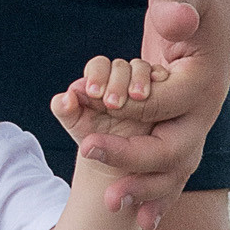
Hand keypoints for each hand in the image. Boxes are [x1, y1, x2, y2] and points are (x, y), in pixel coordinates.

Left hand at [51, 55, 170, 144]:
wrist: (120, 164)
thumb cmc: (95, 141)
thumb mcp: (77, 127)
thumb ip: (65, 110)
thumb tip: (65, 97)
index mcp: (100, 81)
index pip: (99, 65)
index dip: (97, 75)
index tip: (93, 93)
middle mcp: (122, 79)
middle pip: (123, 65)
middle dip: (118, 80)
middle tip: (112, 103)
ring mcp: (144, 85)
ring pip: (144, 69)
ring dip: (139, 79)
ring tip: (137, 97)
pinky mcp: (165, 94)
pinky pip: (165, 78)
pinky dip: (160, 78)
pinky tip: (155, 89)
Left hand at [58, 0, 229, 213]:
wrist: (212, 4)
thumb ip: (178, 5)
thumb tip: (175, 21)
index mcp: (203, 81)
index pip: (163, 105)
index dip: (128, 111)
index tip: (94, 112)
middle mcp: (205, 110)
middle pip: (172, 149)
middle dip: (132, 163)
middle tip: (92, 165)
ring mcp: (197, 124)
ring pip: (175, 170)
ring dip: (145, 191)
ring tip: (112, 204)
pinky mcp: (184, 129)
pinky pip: (174, 171)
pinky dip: (159, 195)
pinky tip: (143, 221)